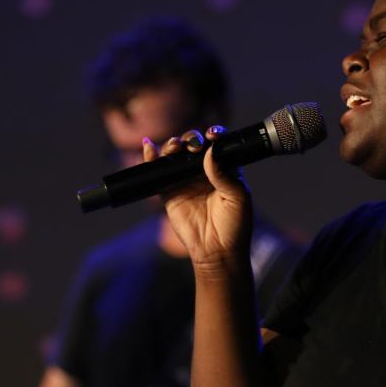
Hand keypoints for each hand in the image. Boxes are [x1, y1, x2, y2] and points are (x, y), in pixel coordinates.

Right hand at [152, 127, 253, 270]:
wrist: (217, 251)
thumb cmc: (234, 225)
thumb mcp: (237, 198)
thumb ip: (224, 174)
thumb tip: (209, 151)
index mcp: (224, 168)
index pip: (217, 145)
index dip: (213, 135)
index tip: (212, 136)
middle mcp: (204, 171)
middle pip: (193, 145)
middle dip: (191, 139)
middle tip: (192, 146)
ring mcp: (185, 180)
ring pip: (175, 155)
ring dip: (172, 145)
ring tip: (174, 148)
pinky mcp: (169, 192)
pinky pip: (158, 172)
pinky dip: (151, 158)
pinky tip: (148, 147)